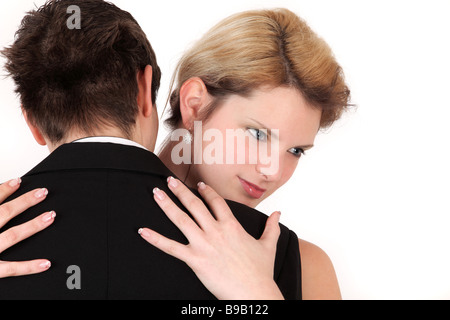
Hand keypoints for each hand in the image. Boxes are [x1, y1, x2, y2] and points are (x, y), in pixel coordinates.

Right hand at [0, 178, 54, 277]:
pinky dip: (29, 267)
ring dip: (33, 225)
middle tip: (42, 193)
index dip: (4, 189)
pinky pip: (10, 269)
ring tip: (50, 216)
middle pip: (4, 213)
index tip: (18, 181)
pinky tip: (46, 263)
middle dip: (25, 202)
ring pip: (12, 236)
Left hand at [139, 176, 283, 299]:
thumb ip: (271, 227)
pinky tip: (143, 231)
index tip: (199, 185)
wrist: (254, 293)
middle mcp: (216, 231)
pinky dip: (156, 239)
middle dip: (180, 191)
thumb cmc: (261, 271)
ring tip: (156, 194)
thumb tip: (278, 213)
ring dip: (167, 205)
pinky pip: (171, 247)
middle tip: (169, 180)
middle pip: (195, 205)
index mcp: (232, 226)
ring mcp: (204, 244)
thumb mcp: (268, 245)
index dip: (207, 192)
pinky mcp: (195, 259)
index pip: (217, 202)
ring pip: (181, 219)